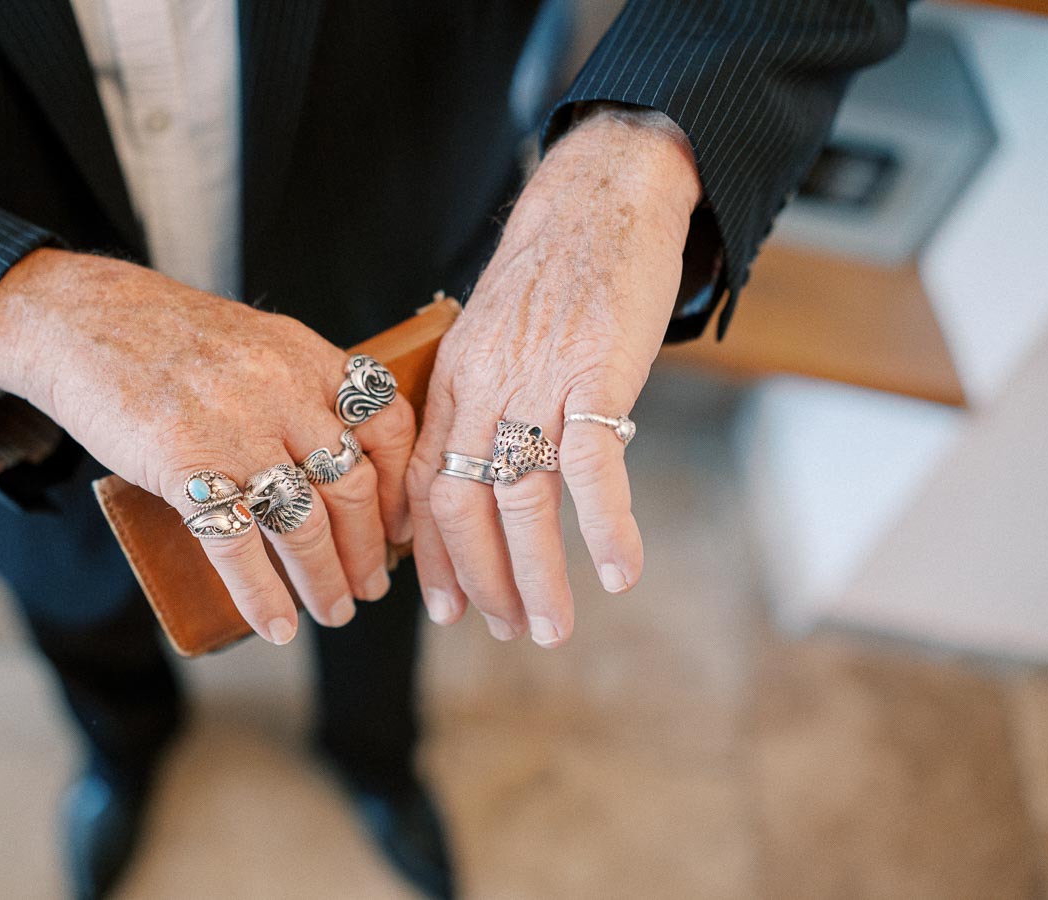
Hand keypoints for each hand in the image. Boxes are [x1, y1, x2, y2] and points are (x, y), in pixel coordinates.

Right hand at [0, 250, 415, 643]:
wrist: (79, 319)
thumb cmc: (167, 339)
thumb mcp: (256, 344)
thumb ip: (299, 391)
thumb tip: (335, 465)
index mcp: (308, 358)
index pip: (387, 426)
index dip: (400, 487)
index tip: (402, 529)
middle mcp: (283, 391)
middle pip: (351, 486)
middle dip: (368, 549)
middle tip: (371, 586)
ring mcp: (234, 428)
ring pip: (304, 524)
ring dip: (325, 580)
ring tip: (334, 612)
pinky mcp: (184, 463)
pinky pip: (237, 544)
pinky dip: (262, 595)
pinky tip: (276, 626)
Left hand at [406, 106, 701, 646]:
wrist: (599, 199)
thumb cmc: (553, 276)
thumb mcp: (494, 337)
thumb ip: (484, 401)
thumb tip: (490, 472)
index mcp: (455, 382)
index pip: (426, 485)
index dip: (434, 555)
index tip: (447, 608)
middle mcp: (484, 388)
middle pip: (464, 506)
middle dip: (481, 580)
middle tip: (505, 629)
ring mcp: (539, 381)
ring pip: (522, 500)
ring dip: (536, 575)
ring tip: (552, 627)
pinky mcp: (596, 371)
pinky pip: (592, 465)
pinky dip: (606, 528)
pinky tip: (621, 574)